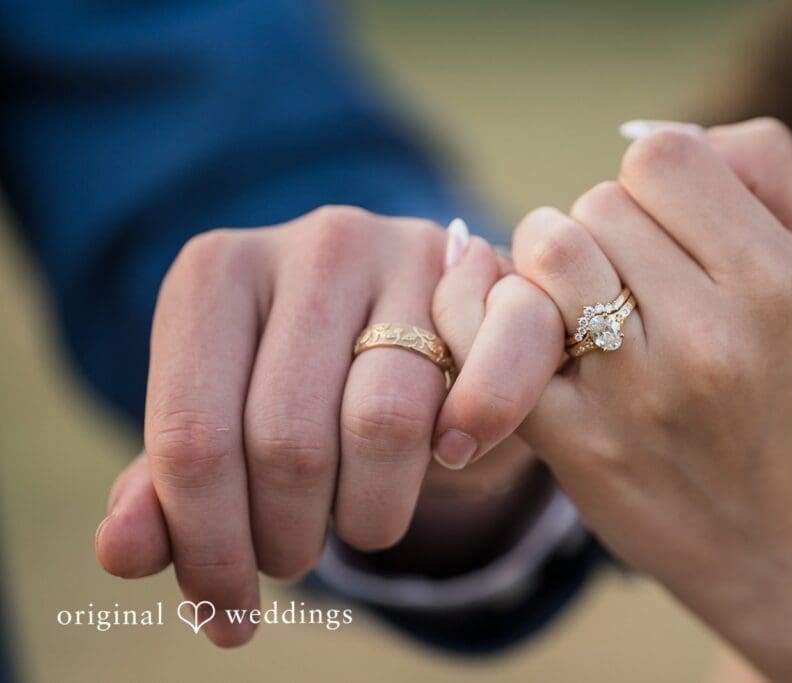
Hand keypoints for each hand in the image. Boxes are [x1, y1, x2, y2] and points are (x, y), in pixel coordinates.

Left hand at [94, 207, 553, 645]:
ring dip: (369, 513)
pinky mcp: (484, 277)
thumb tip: (122, 552)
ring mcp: (406, 250)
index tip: (225, 616)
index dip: (208, 547)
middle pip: (288, 442)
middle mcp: (312, 244)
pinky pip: (482, 388)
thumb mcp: (225, 423)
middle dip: (286, 538)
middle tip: (290, 560)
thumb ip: (167, 487)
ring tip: (356, 525)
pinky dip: (465, 446)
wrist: (414, 312)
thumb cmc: (303, 380)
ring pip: (385, 425)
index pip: (193, 437)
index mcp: (215, 272)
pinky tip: (449, 460)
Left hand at [502, 120, 791, 680]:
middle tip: (628, 281)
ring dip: (548, 264)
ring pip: (546, 249)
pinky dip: (481, 309)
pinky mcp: (575, 439)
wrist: (778, 535)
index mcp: (775, 277)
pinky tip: (509, 319)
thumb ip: (758, 164)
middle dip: (601, 230)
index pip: (660, 155)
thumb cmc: (789, 380)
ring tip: (579, 302)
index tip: (662, 227)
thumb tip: (643, 132)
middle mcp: (712, 332)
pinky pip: (492, 330)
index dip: (649, 180)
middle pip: (596, 202)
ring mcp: (637, 390)